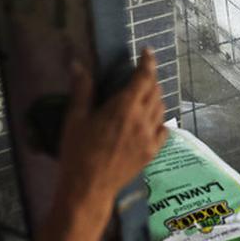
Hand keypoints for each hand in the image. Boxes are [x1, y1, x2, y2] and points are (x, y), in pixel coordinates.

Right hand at [54, 49, 167, 229]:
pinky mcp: (152, 152)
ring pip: (161, 109)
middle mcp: (143, 119)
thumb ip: (82, 90)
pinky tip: (152, 121)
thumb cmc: (78, 152)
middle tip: (140, 75)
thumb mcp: (75, 118)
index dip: (148, 62)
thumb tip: (78, 64)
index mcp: (124, 107)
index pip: (143, 77)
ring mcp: (150, 137)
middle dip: (149, 79)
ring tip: (145, 95)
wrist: (89, 188)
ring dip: (155, 97)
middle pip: (155, 91)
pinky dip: (160, 120)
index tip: (147, 52)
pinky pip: (164, 130)